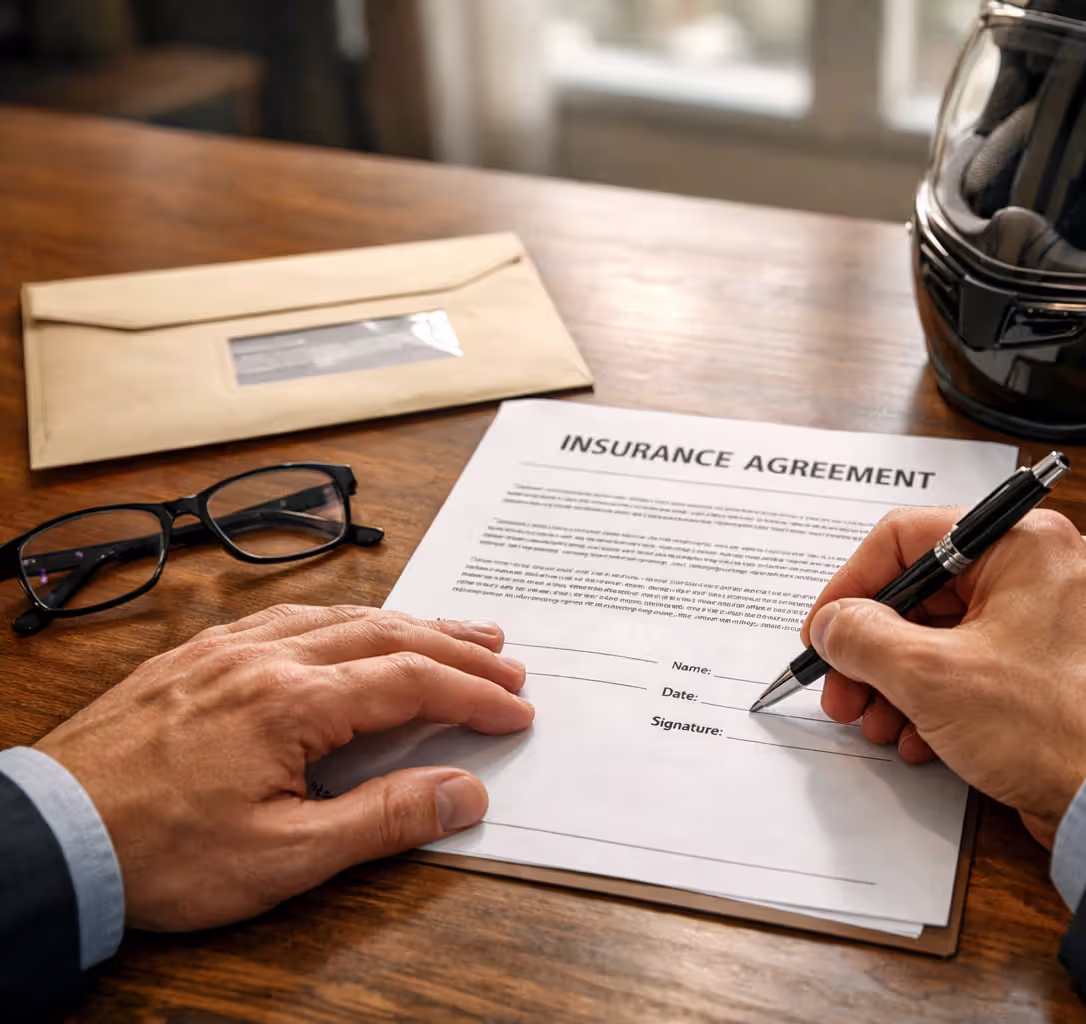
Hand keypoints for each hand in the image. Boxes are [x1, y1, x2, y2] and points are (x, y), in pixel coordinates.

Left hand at [35, 604, 532, 930]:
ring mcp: (225, 650)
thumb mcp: (284, 856)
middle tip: (507, 659)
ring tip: (454, 632)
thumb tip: (462, 794)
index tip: (515, 709)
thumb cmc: (157, 852)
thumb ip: (383, 819)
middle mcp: (262, 658)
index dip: (474, 694)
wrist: (48, 838)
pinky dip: (343, 618)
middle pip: (386, 633)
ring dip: (406, 623)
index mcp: (291, 701)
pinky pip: (288, 618)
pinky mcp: (194, 657)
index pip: (411, 682)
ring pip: (339, 615)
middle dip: (456, 646)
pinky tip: (352, 627)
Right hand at [803, 508, 1085, 847]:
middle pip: (928, 594)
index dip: (851, 587)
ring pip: (952, 636)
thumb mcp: (932, 676)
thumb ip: (864, 638)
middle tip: (843, 692)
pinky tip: (921, 741)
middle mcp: (1046, 569)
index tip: (823, 632)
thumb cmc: (1060, 725)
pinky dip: (944, 700)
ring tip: (879, 724)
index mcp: (1023, 542)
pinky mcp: (1061, 671)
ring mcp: (1058, 622)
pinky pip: (984, 668)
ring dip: (902, 682)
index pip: (909, 538)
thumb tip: (833, 624)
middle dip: (874, 651)